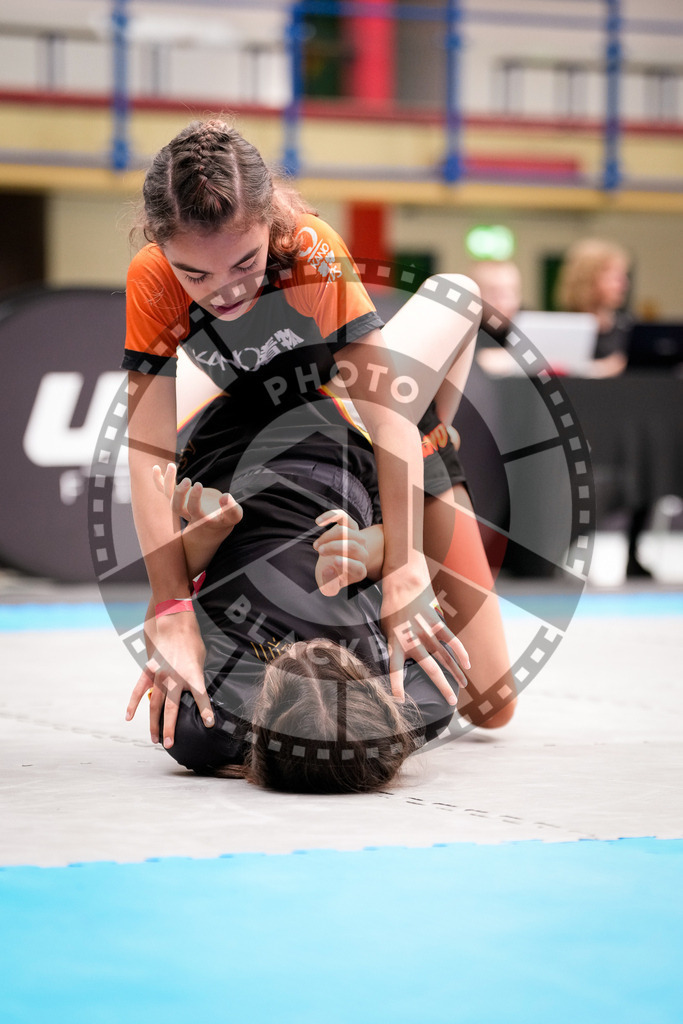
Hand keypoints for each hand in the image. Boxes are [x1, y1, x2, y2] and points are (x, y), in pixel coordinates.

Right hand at [125, 609, 211, 748]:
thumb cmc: (192, 640)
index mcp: (192, 674)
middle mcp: (175, 678)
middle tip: (170, 744)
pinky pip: (139, 690)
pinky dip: (133, 703)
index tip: (209, 724)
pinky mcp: (149, 670)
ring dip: (154, 723)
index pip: (201, 696)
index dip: (206, 710)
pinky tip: (129, 717)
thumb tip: (194, 691)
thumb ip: (197, 676)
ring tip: (155, 738)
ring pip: (154, 705)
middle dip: (171, 728)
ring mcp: (160, 675)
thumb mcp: (201, 658)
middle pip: (172, 709)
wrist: (174, 622)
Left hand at [152, 463, 242, 534]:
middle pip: (176, 508)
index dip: (194, 499)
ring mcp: (182, 505)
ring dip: (167, 482)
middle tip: (187, 480)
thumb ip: (232, 509)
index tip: (199, 484)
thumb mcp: (234, 516)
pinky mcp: (179, 497)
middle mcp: (188, 514)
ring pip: (168, 497)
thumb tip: (226, 497)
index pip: (194, 511)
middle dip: (178, 494)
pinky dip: (158, 480)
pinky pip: (164, 490)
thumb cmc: (225, 519)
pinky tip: (155, 468)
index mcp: (202, 519)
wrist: (212, 525)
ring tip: (171, 466)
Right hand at [312, 510, 369, 595]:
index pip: (359, 567)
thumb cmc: (333, 575)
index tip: (334, 561)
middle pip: (353, 546)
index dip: (348, 563)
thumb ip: (329, 582)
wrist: (336, 563)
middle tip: (320, 551)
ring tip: (316, 546)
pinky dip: (331, 516)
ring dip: (329, 536)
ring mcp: (358, 538)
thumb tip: (329, 569)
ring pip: (348, 531)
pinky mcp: (350, 526)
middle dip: (335, 547)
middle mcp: (362, 554)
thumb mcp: (329, 584)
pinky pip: (343, 517)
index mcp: (359, 571)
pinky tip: (318, 521)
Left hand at [380, 559, 469, 705]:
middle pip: (431, 669)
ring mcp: (426, 631)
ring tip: (463, 686)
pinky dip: (461, 653)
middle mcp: (412, 640)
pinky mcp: (437, 622)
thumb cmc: (392, 609)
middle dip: (443, 687)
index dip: (397, 686)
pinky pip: (452, 640)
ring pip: (445, 657)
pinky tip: (467, 665)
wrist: (403, 583)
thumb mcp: (385, 630)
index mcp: (395, 643)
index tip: (400, 702)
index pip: (395, 669)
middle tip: (451, 703)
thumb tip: (401, 664)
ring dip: (456, 673)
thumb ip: (394, 647)